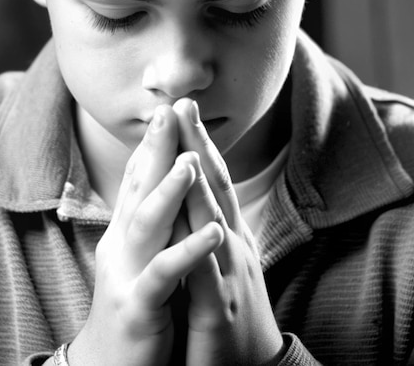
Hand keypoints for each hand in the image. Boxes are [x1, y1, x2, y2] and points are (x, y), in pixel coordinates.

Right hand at [68, 105, 223, 365]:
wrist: (108, 365)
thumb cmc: (134, 305)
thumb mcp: (139, 256)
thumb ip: (150, 222)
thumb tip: (162, 186)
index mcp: (126, 232)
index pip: (139, 179)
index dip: (154, 143)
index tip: (170, 110)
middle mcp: (121, 245)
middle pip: (139, 188)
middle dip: (156, 149)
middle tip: (171, 111)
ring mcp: (126, 274)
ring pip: (147, 224)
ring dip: (169, 191)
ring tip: (189, 162)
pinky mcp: (137, 306)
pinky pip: (163, 276)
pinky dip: (188, 252)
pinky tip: (213, 233)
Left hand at [172, 99, 283, 365]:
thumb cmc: (230, 310)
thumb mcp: (219, 260)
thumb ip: (205, 227)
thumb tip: (188, 190)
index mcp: (227, 232)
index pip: (211, 178)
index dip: (196, 142)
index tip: (181, 108)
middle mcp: (232, 242)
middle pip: (214, 185)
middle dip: (197, 143)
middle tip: (183, 103)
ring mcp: (230, 272)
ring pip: (212, 218)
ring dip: (200, 178)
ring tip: (187, 143)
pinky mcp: (220, 308)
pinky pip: (208, 273)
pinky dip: (203, 246)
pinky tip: (203, 224)